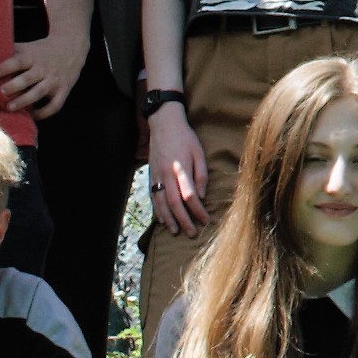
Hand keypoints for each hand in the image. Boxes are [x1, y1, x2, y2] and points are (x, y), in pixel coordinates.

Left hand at [0, 18, 86, 117]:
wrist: (72, 47)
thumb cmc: (40, 50)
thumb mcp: (27, 47)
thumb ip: (10, 53)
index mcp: (33, 56)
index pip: (18, 61)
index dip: (6, 67)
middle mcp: (44, 68)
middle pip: (28, 78)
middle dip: (13, 86)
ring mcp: (54, 80)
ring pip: (39, 92)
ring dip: (24, 101)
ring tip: (9, 107)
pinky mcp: (64, 90)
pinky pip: (54, 105)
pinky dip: (44, 113)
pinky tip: (32, 116)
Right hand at [147, 103, 207, 235]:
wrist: (164, 124)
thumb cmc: (185, 137)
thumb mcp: (199, 152)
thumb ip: (201, 174)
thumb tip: (202, 196)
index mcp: (181, 168)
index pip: (190, 195)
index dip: (198, 210)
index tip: (206, 220)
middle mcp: (167, 174)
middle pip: (174, 203)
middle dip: (184, 220)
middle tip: (192, 233)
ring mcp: (156, 176)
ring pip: (161, 203)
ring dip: (169, 219)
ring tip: (176, 231)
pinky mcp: (151, 175)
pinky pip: (153, 197)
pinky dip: (157, 210)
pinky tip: (162, 219)